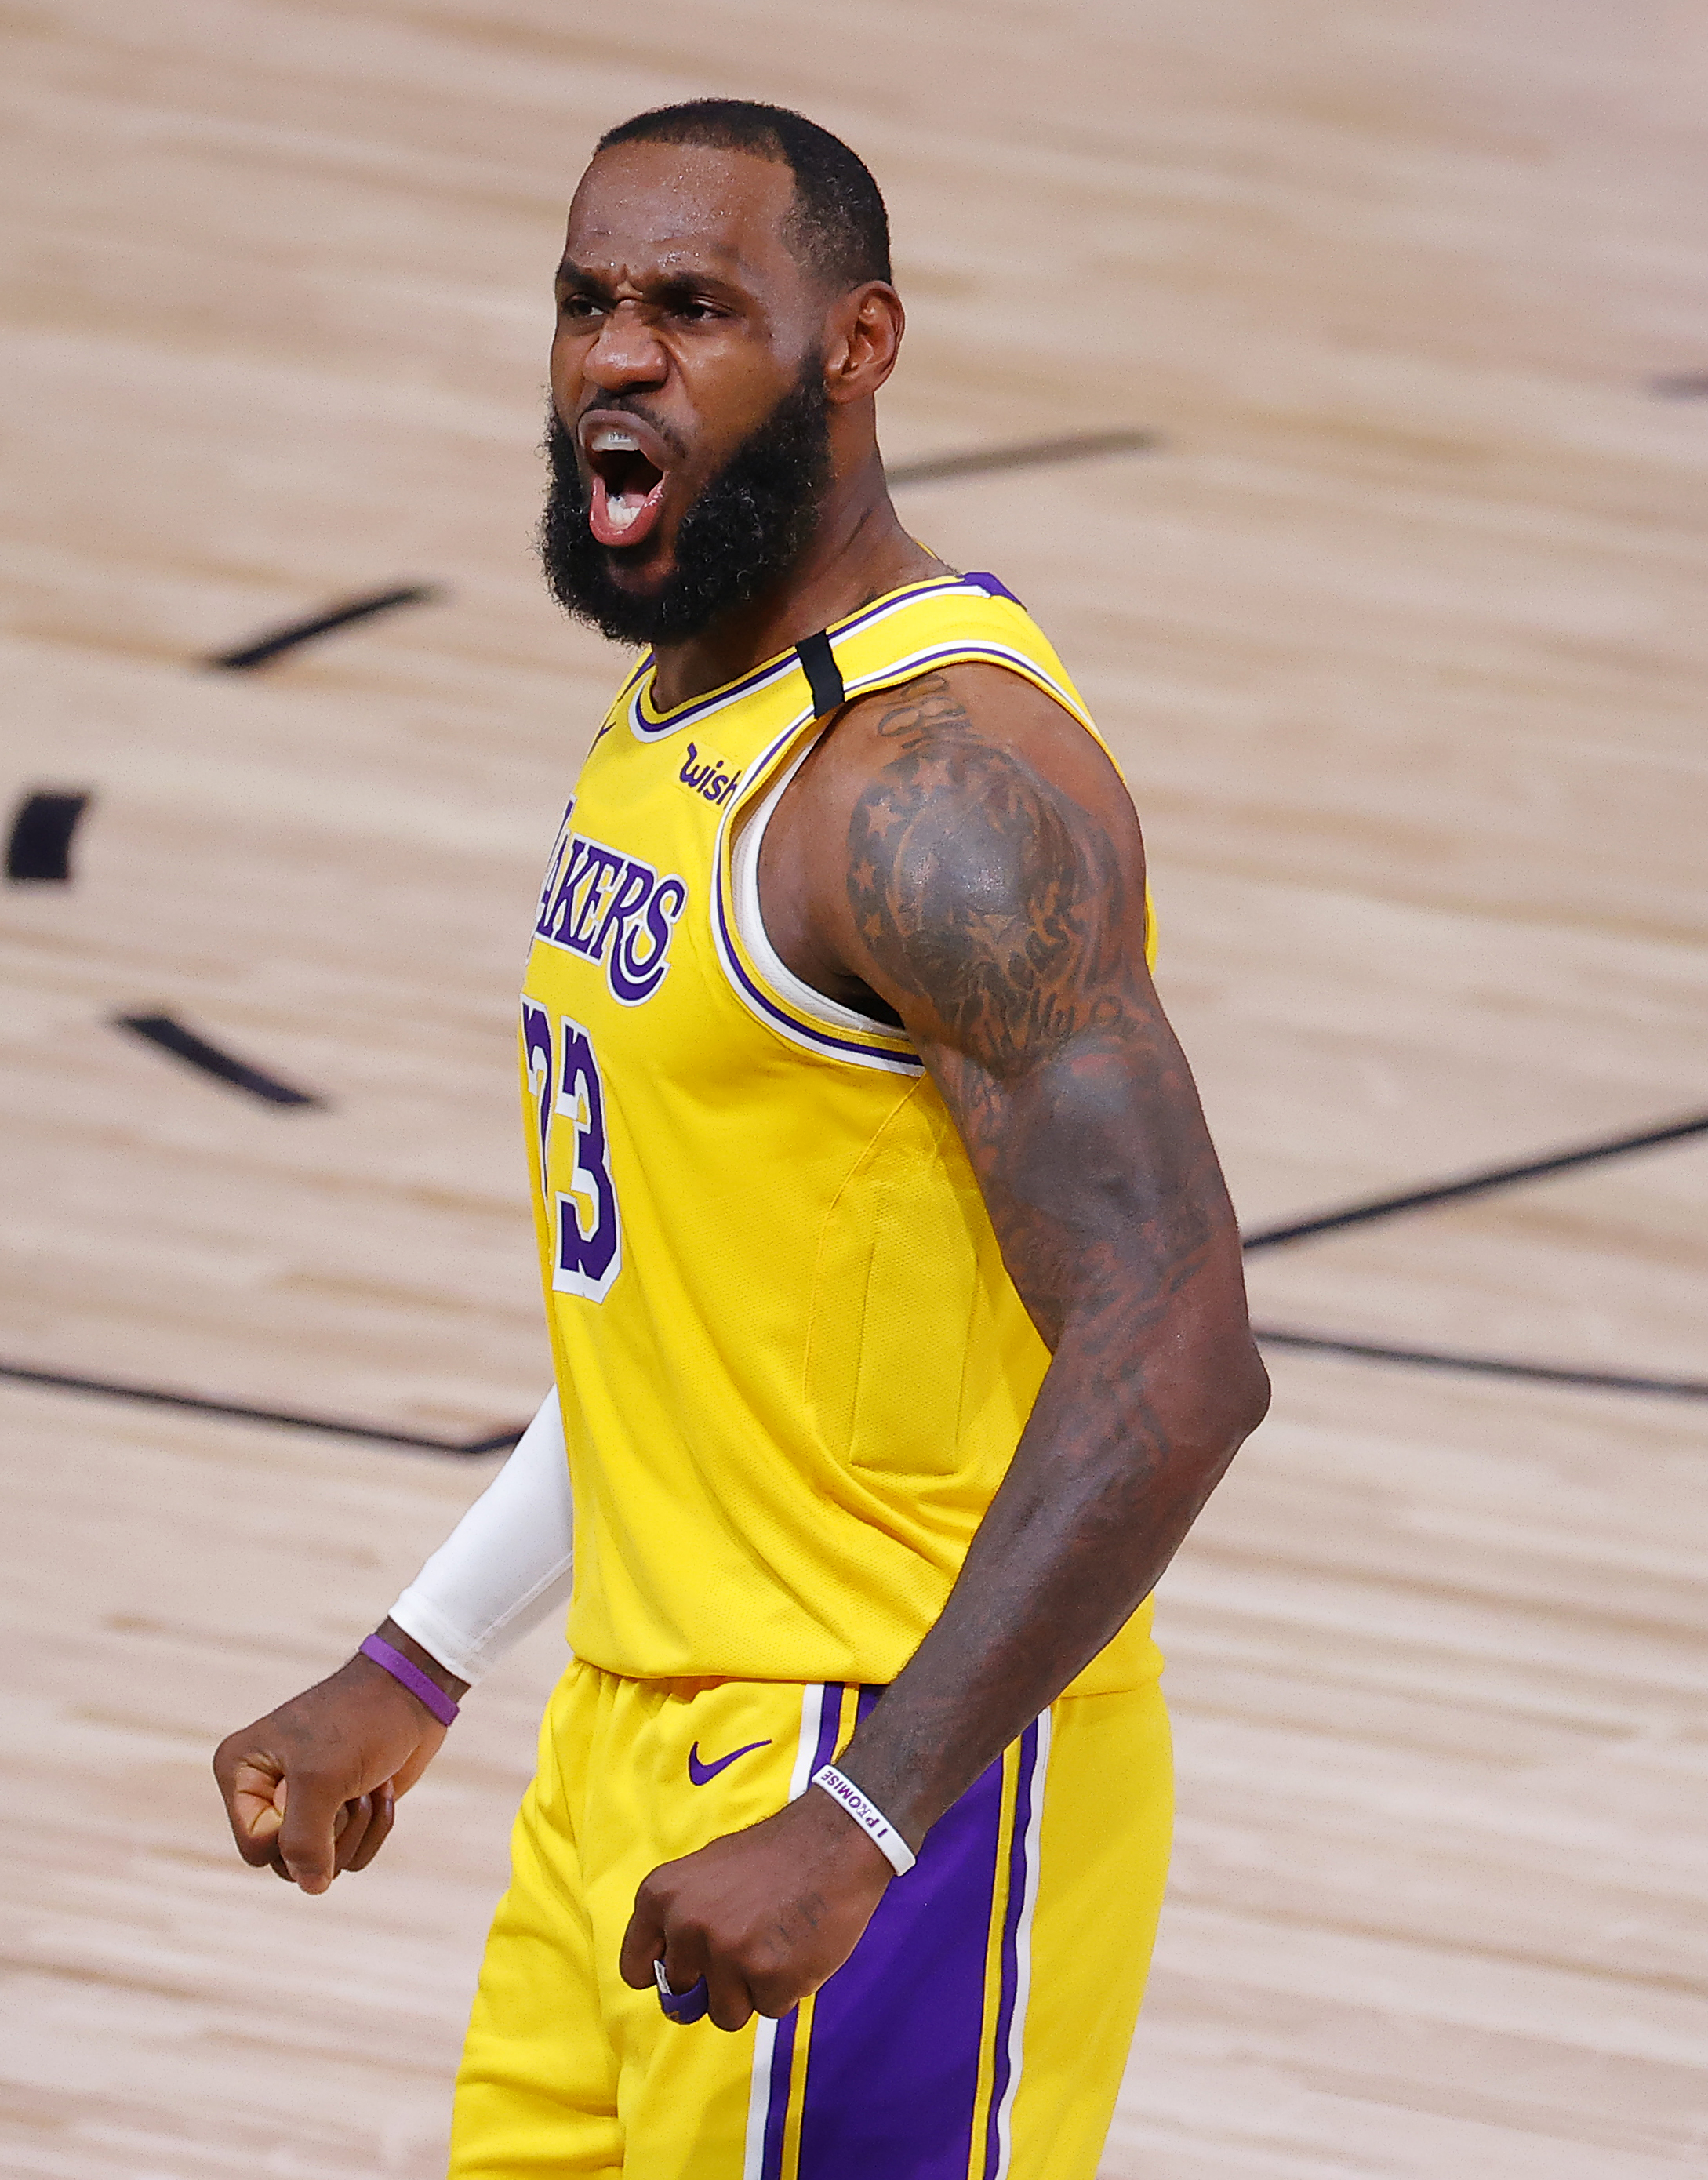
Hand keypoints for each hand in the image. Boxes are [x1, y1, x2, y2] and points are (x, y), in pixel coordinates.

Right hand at [212, 1635, 455, 1893]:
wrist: (412, 1693)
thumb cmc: (360, 1721)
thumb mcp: (322, 1778)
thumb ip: (305, 1841)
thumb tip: (312, 1887)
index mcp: (241, 1773)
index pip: (257, 1849)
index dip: (296, 1835)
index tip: (320, 1792)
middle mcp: (264, 1792)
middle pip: (288, 1863)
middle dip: (333, 1832)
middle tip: (350, 1788)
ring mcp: (303, 1804)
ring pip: (323, 1864)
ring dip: (358, 1827)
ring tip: (366, 1783)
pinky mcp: (338, 1812)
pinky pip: (351, 1855)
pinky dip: (375, 1827)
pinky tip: (382, 1789)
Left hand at [619, 1786, 893, 2031]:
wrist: (834, 1840)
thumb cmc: (773, 1857)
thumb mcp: (706, 1873)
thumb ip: (681, 1919)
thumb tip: (671, 1981)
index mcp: (660, 1896)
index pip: (636, 1969)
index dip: (668, 1973)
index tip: (691, 1968)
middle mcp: (686, 1925)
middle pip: (685, 1995)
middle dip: (716, 1980)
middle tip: (750, 1940)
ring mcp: (727, 1954)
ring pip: (726, 2012)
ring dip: (752, 1990)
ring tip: (776, 1943)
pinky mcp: (769, 1977)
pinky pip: (771, 2009)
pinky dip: (787, 1988)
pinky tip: (799, 1948)